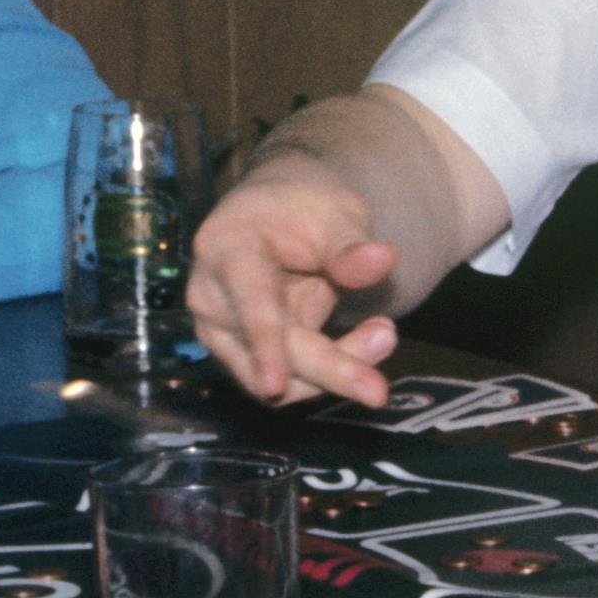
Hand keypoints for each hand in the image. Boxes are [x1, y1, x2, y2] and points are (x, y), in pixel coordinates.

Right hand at [186, 157, 402, 404]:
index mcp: (226, 247)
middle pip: (272, 351)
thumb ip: (349, 245)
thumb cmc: (302, 208)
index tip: (274, 385)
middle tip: (380, 389)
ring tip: (384, 333)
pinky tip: (366, 341)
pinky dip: (333, 371)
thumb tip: (382, 260)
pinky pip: (291, 384)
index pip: (249, 299)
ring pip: (280, 382)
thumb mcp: (333, 213)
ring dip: (338, 371)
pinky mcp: (246, 358)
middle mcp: (212, 297)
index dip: (264, 342)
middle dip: (330, 369)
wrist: (282, 217)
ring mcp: (224, 333)